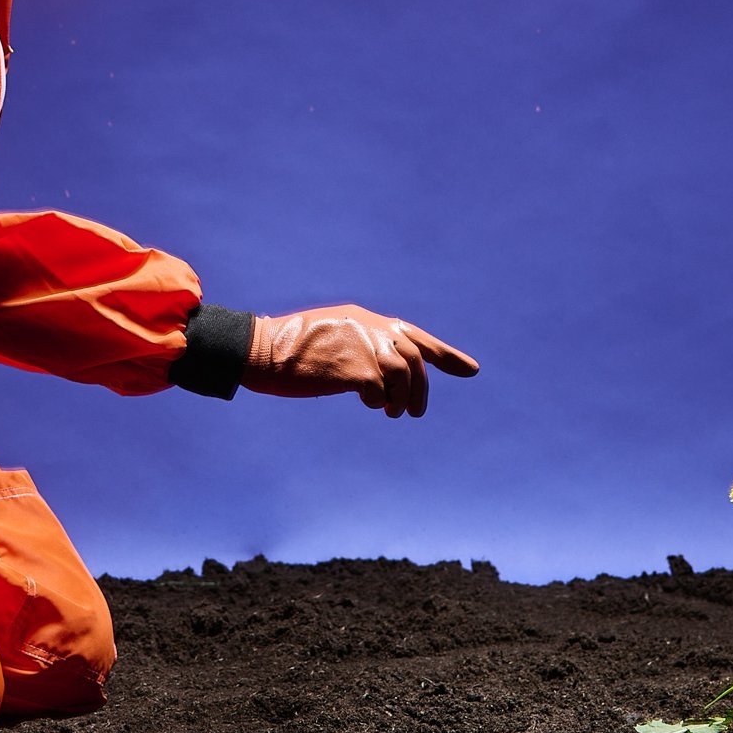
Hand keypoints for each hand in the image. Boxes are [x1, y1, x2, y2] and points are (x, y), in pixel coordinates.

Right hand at [243, 306, 480, 418]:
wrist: (261, 351)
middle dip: (421, 389)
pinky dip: (379, 401)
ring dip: (403, 399)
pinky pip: (382, 391)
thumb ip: (361, 345)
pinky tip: (366, 403)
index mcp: (366, 319)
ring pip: (405, 374)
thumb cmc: (291, 350)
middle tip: (414, 413)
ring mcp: (363, 345)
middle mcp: (370, 327)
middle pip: (415, 359)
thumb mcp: (333, 337)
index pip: (415, 335)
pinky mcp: (354, 368)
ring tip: (391, 413)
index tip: (471, 370)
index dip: (446, 354)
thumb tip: (384, 376)